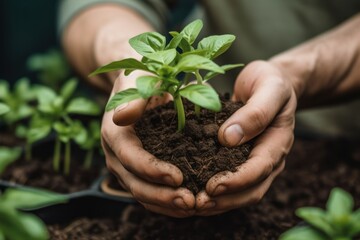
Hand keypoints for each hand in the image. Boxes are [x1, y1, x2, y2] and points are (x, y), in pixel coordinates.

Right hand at [101, 71, 195, 217]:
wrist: (137, 84)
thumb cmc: (142, 79)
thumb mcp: (139, 81)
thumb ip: (132, 98)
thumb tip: (122, 117)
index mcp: (114, 132)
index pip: (130, 157)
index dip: (152, 169)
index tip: (178, 177)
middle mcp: (115, 153)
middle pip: (134, 183)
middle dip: (161, 196)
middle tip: (190, 202)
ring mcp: (124, 165)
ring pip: (141, 192)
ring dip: (165, 204)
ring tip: (192, 207)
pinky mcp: (135, 170)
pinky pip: (148, 191)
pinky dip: (165, 201)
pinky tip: (186, 205)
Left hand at [196, 60, 296, 215]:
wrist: (273, 82)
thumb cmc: (272, 82)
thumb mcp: (269, 88)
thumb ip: (255, 112)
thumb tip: (228, 138)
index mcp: (278, 142)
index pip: (260, 169)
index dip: (237, 181)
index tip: (212, 186)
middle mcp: (269, 158)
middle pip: (251, 190)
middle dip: (225, 200)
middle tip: (197, 204)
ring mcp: (256, 161)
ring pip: (241, 192)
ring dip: (218, 202)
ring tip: (193, 205)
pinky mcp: (242, 159)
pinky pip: (231, 181)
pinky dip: (215, 191)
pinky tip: (194, 190)